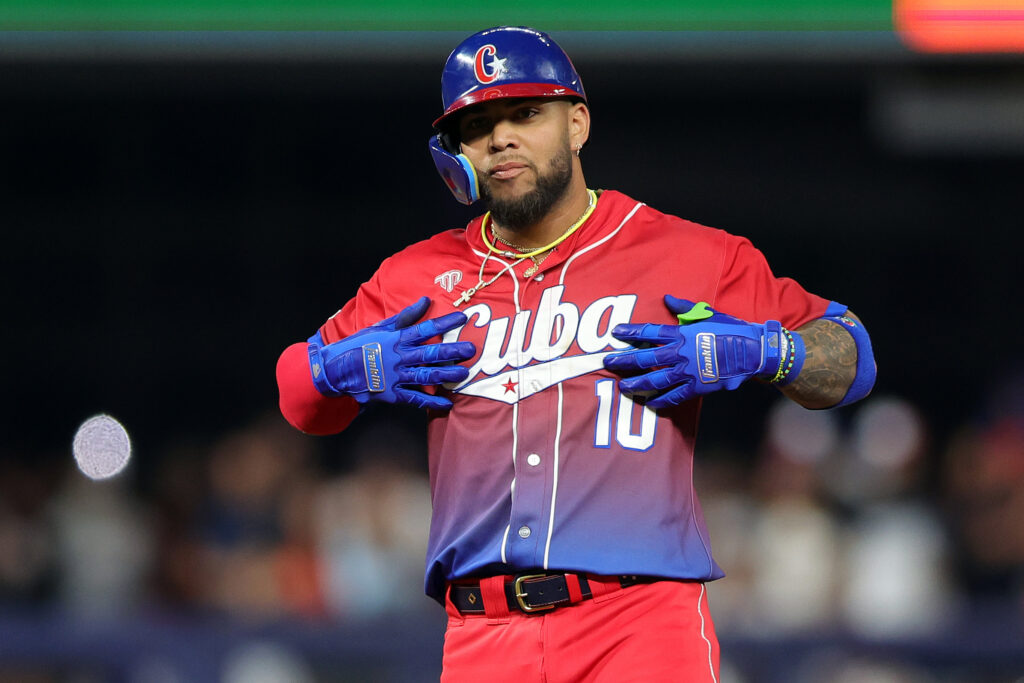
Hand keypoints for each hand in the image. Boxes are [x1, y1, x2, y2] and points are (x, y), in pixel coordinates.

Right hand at [307, 296, 474, 409]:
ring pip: (425, 375)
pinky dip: (431, 402)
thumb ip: (406, 316)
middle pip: (429, 352)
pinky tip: (447, 404)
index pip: (424, 328)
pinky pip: (414, 399)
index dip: (444, 323)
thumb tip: (425, 300)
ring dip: (446, 375)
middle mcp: (398, 356)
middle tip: (470, 350)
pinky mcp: (392, 394)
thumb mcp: (380, 327)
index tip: (462, 318)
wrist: (336, 369)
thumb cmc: (359, 345)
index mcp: (396, 338)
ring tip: (464, 374)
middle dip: (451, 351)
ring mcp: (395, 376)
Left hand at [602, 296, 783, 408]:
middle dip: (625, 360)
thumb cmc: (732, 329)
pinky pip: (675, 395)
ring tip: (623, 387)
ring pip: (656, 379)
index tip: (616, 332)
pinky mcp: (698, 387)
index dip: (632, 332)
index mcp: (683, 333)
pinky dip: (662, 401)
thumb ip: (684, 308)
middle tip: (608, 362)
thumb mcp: (708, 314)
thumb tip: (667, 299)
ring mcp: (688, 372)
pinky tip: (651, 403)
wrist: (753, 351)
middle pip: (646, 358)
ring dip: (637, 384)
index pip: (651, 332)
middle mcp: (681, 353)